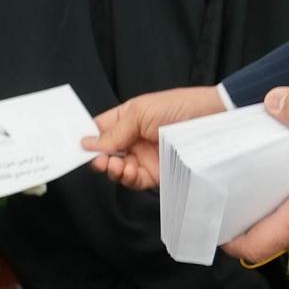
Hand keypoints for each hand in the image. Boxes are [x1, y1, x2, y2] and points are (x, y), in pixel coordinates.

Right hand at [82, 86, 227, 189]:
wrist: (214, 122)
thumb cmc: (179, 107)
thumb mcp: (140, 112)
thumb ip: (114, 130)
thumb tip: (87, 143)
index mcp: (127, 119)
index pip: (99, 130)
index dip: (87, 139)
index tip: (75, 146)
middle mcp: (133, 139)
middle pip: (105, 153)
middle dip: (97, 157)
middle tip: (97, 159)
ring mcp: (144, 157)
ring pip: (117, 169)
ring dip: (110, 168)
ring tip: (113, 164)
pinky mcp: (156, 173)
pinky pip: (134, 180)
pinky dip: (125, 178)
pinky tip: (126, 170)